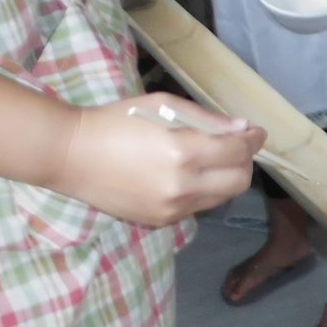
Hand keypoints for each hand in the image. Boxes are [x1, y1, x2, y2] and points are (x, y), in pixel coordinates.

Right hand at [55, 94, 264, 225]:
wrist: (71, 155)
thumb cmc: (116, 121)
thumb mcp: (161, 106)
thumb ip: (206, 119)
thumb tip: (241, 129)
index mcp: (183, 151)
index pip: (238, 151)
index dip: (253, 140)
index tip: (256, 132)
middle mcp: (183, 185)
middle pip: (239, 181)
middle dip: (245, 162)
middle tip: (237, 148)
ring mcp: (172, 208)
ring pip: (221, 198)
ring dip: (226, 178)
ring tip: (212, 161)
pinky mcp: (161, 221)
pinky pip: (197, 208)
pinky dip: (202, 192)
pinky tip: (188, 176)